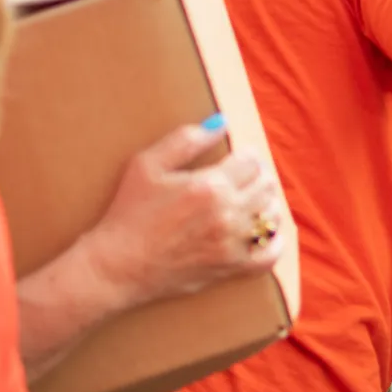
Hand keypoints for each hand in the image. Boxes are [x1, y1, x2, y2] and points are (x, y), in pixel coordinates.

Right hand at [80, 118, 285, 306]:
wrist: (117, 267)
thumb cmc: (128, 213)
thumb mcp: (147, 165)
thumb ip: (185, 140)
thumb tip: (221, 122)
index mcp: (210, 186)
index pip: (251, 161)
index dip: (244, 156)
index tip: (235, 160)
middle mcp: (227, 214)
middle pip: (266, 185)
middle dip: (256, 177)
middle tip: (241, 179)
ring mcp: (232, 243)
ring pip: (271, 216)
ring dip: (265, 204)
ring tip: (251, 201)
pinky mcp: (231, 268)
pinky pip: (269, 255)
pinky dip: (274, 242)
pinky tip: (267, 233)